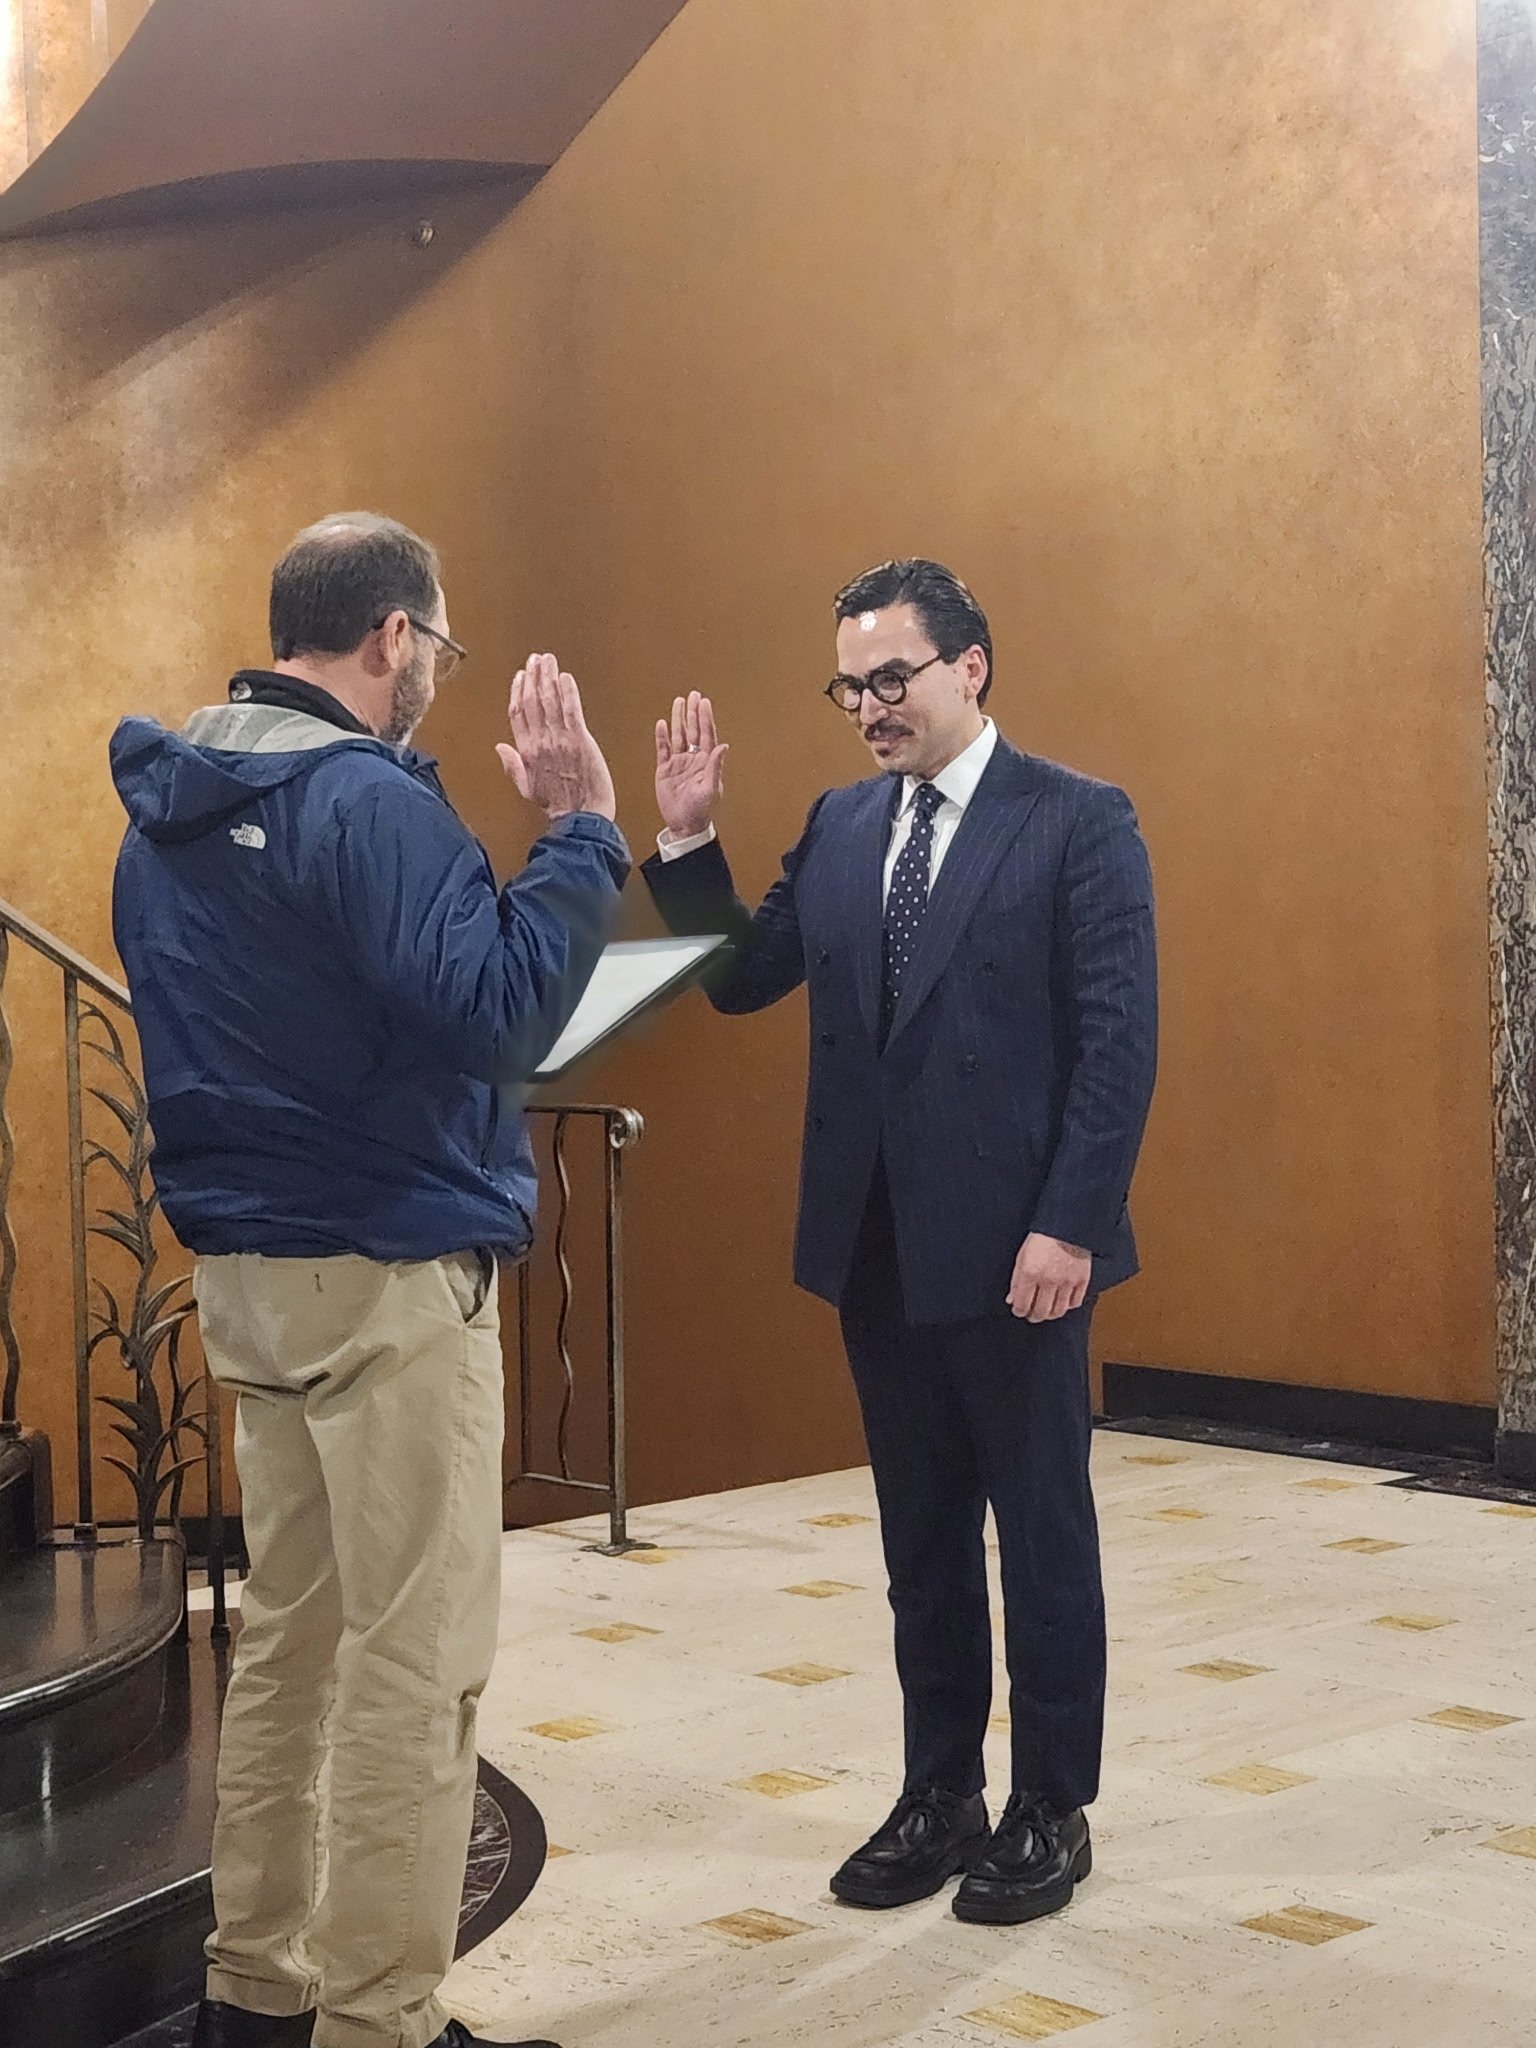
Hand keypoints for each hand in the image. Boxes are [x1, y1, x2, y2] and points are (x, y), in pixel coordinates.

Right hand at [496, 654, 615, 821]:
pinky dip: (568, 692)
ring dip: (548, 677)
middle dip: (533, 677)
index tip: (520, 676)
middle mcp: (541, 742)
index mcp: (527, 752)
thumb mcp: (527, 788)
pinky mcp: (580, 740)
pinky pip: (572, 710)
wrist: (582, 817)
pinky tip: (565, 677)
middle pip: (533, 702)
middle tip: (535, 659)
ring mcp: (560, 739)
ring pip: (550, 701)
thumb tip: (499, 747)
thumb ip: (512, 765)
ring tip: (548, 660)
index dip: (518, 692)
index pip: (518, 714)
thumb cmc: (558, 806)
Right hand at [655, 691, 728, 839]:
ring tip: (678, 702)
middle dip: (693, 712)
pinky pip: (663, 749)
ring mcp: (679, 763)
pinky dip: (662, 737)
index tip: (704, 702)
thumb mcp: (710, 789)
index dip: (705, 718)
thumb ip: (715, 766)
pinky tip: (662, 724)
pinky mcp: (665, 769)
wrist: (683, 824)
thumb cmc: (700, 810)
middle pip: (693, 730)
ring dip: (678, 719)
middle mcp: (693, 759)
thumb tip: (723, 746)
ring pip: (678, 736)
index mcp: (706, 762)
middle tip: (693, 695)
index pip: (706, 734)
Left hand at [1006, 1233, 1091, 1322]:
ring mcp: (1067, 1281)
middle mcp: (1048, 1280)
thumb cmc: (1042, 1237)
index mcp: (1030, 1273)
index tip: (1019, 1310)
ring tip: (1046, 1310)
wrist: (1066, 1225)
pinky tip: (1062, 1301)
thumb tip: (1012, 1300)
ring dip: (1050, 1314)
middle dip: (1033, 1316)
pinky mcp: (1082, 1280)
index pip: (1022, 1305)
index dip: (1019, 1311)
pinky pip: (1074, 1303)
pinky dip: (1067, 1305)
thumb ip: (1016, 1280)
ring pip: (1058, 1311)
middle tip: (1032, 1314)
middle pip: (1040, 1312)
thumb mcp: (1022, 1256)